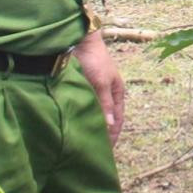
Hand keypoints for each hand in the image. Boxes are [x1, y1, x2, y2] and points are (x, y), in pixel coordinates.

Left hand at [75, 31, 125, 145]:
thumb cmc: (95, 60)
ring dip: (90, 125)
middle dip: (103, 133)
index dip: (113, 135)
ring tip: (83, 141)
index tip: (107, 151)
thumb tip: (110, 126)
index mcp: (117, 92)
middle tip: (94, 150)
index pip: (118, 119)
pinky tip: (74, 126)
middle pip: (107, 118)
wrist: (79, 41)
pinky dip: (80, 117)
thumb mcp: (102, 83)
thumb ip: (105, 104)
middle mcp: (106, 94)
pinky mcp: (80, 89)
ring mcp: (93, 92)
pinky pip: (82, 107)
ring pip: (93, 114)